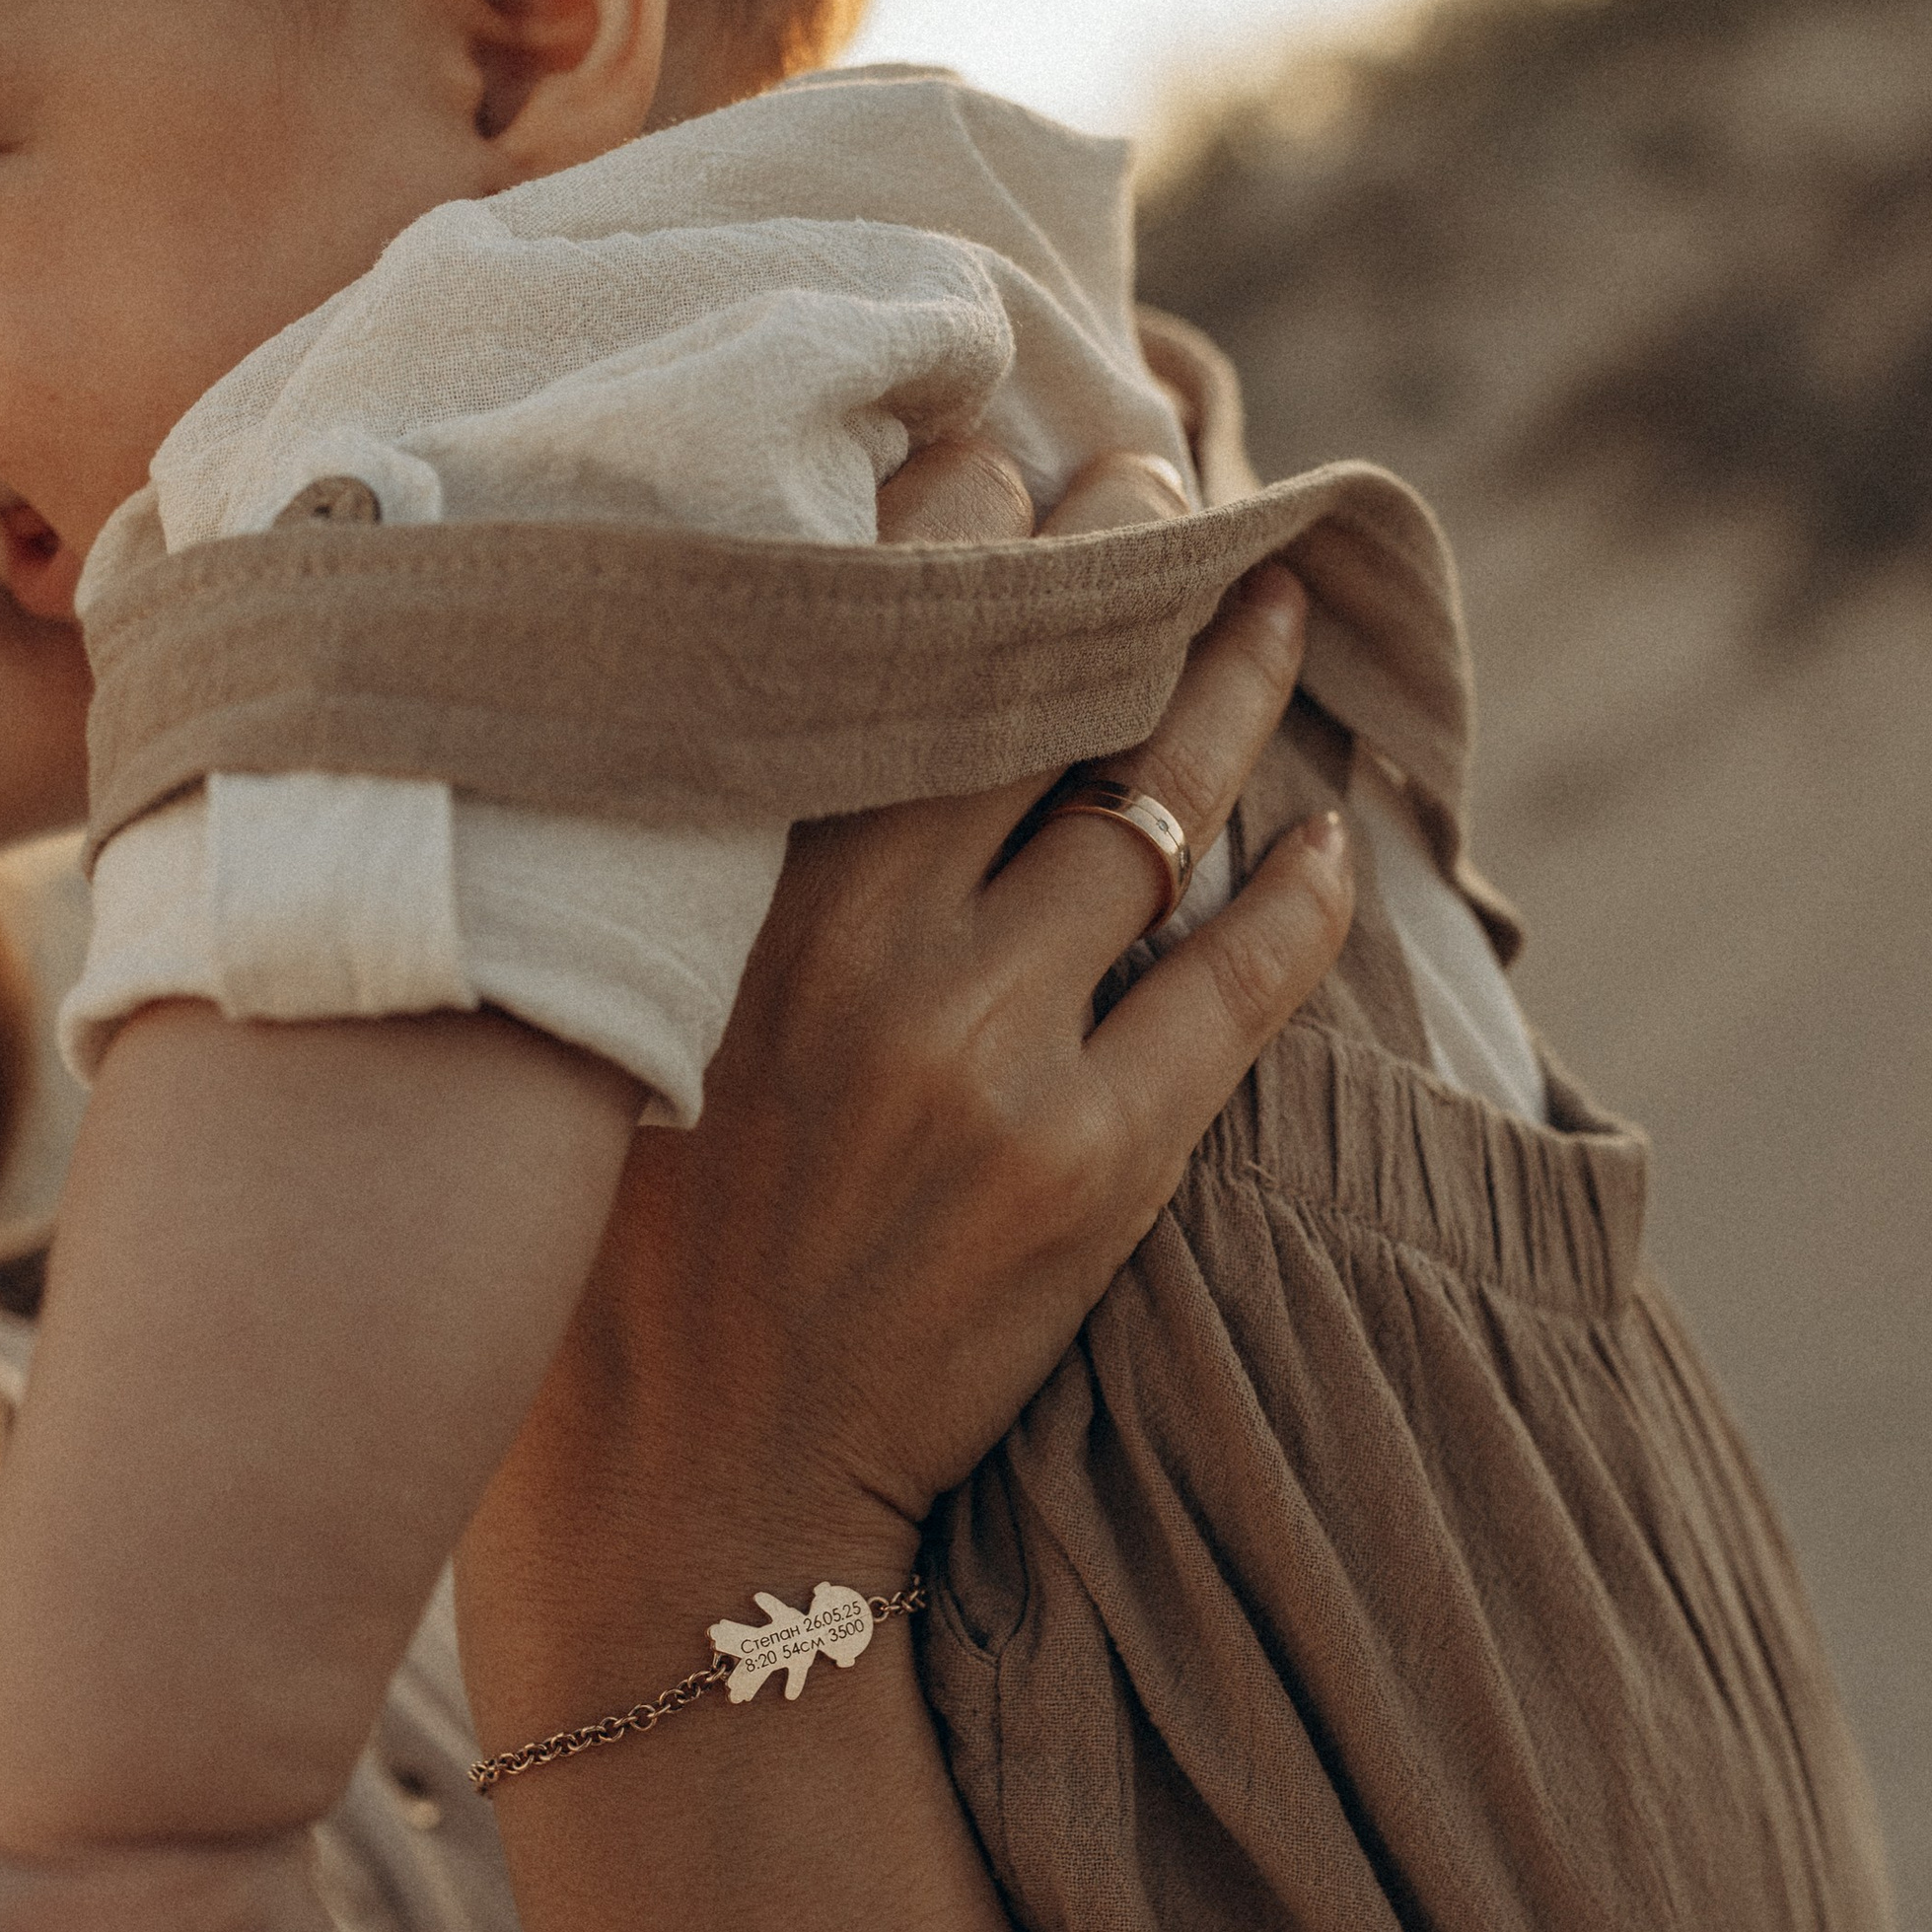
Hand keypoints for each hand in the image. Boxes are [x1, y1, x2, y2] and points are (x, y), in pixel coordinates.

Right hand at [465, 552, 1350, 1721]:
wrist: (691, 1490)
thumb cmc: (621, 1242)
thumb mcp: (604, 1015)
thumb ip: (680, 859)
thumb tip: (743, 690)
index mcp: (723, 895)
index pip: (865, 639)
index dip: (957, 520)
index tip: (1009, 441)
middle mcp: (859, 950)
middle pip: (1033, 689)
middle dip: (1113, 558)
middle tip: (1162, 474)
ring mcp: (988, 1056)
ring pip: (1151, 811)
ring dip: (1225, 689)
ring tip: (1270, 604)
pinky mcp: (1093, 1167)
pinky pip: (1236, 986)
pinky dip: (1295, 897)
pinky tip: (1327, 837)